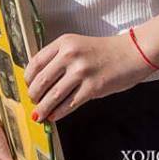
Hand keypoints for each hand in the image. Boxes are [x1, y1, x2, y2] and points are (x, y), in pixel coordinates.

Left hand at [25, 32, 151, 122]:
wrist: (132, 53)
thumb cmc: (104, 51)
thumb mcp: (77, 45)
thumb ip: (59, 57)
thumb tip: (40, 79)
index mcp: (63, 43)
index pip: (36, 62)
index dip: (28, 77)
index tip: (27, 85)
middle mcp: (70, 55)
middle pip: (41, 80)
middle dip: (34, 95)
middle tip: (32, 102)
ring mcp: (82, 72)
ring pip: (54, 95)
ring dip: (43, 108)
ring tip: (39, 114)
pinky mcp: (93, 88)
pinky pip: (70, 104)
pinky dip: (59, 113)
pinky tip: (54, 116)